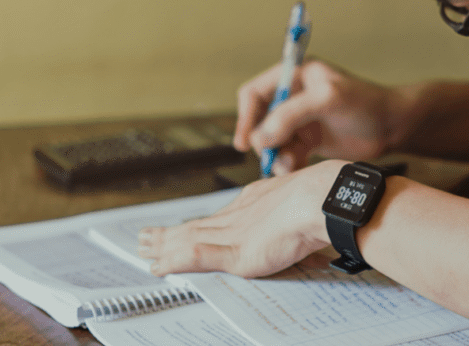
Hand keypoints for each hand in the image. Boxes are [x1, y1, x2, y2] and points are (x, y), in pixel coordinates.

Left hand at [137, 159, 344, 277]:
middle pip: (197, 225)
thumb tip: (303, 230)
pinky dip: (175, 261)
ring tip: (144, 248)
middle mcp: (239, 215)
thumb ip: (295, 219)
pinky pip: (195, 256)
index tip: (182, 227)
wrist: (324, 201)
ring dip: (164, 245)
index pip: (218, 216)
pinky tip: (159, 267)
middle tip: (146, 237)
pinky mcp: (235, 252)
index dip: (198, 223)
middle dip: (171, 233)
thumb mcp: (305, 209)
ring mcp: (234, 233)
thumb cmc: (325, 204)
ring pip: (188, 238)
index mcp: (255, 202)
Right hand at [235, 59, 401, 173]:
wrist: (392, 126)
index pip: (254, 93)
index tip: (245, 141)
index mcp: (295, 76)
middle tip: (271, 158)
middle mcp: (294, 97)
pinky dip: (287, 164)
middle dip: (263, 141)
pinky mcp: (310, 141)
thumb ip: (291, 115)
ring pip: (272, 142)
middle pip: (260, 121)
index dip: (245, 116)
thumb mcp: (327, 100)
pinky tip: (295, 170)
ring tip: (288, 166)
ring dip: (276, 156)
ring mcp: (301, 120)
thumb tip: (260, 137)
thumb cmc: (365, 103)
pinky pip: (287, 154)